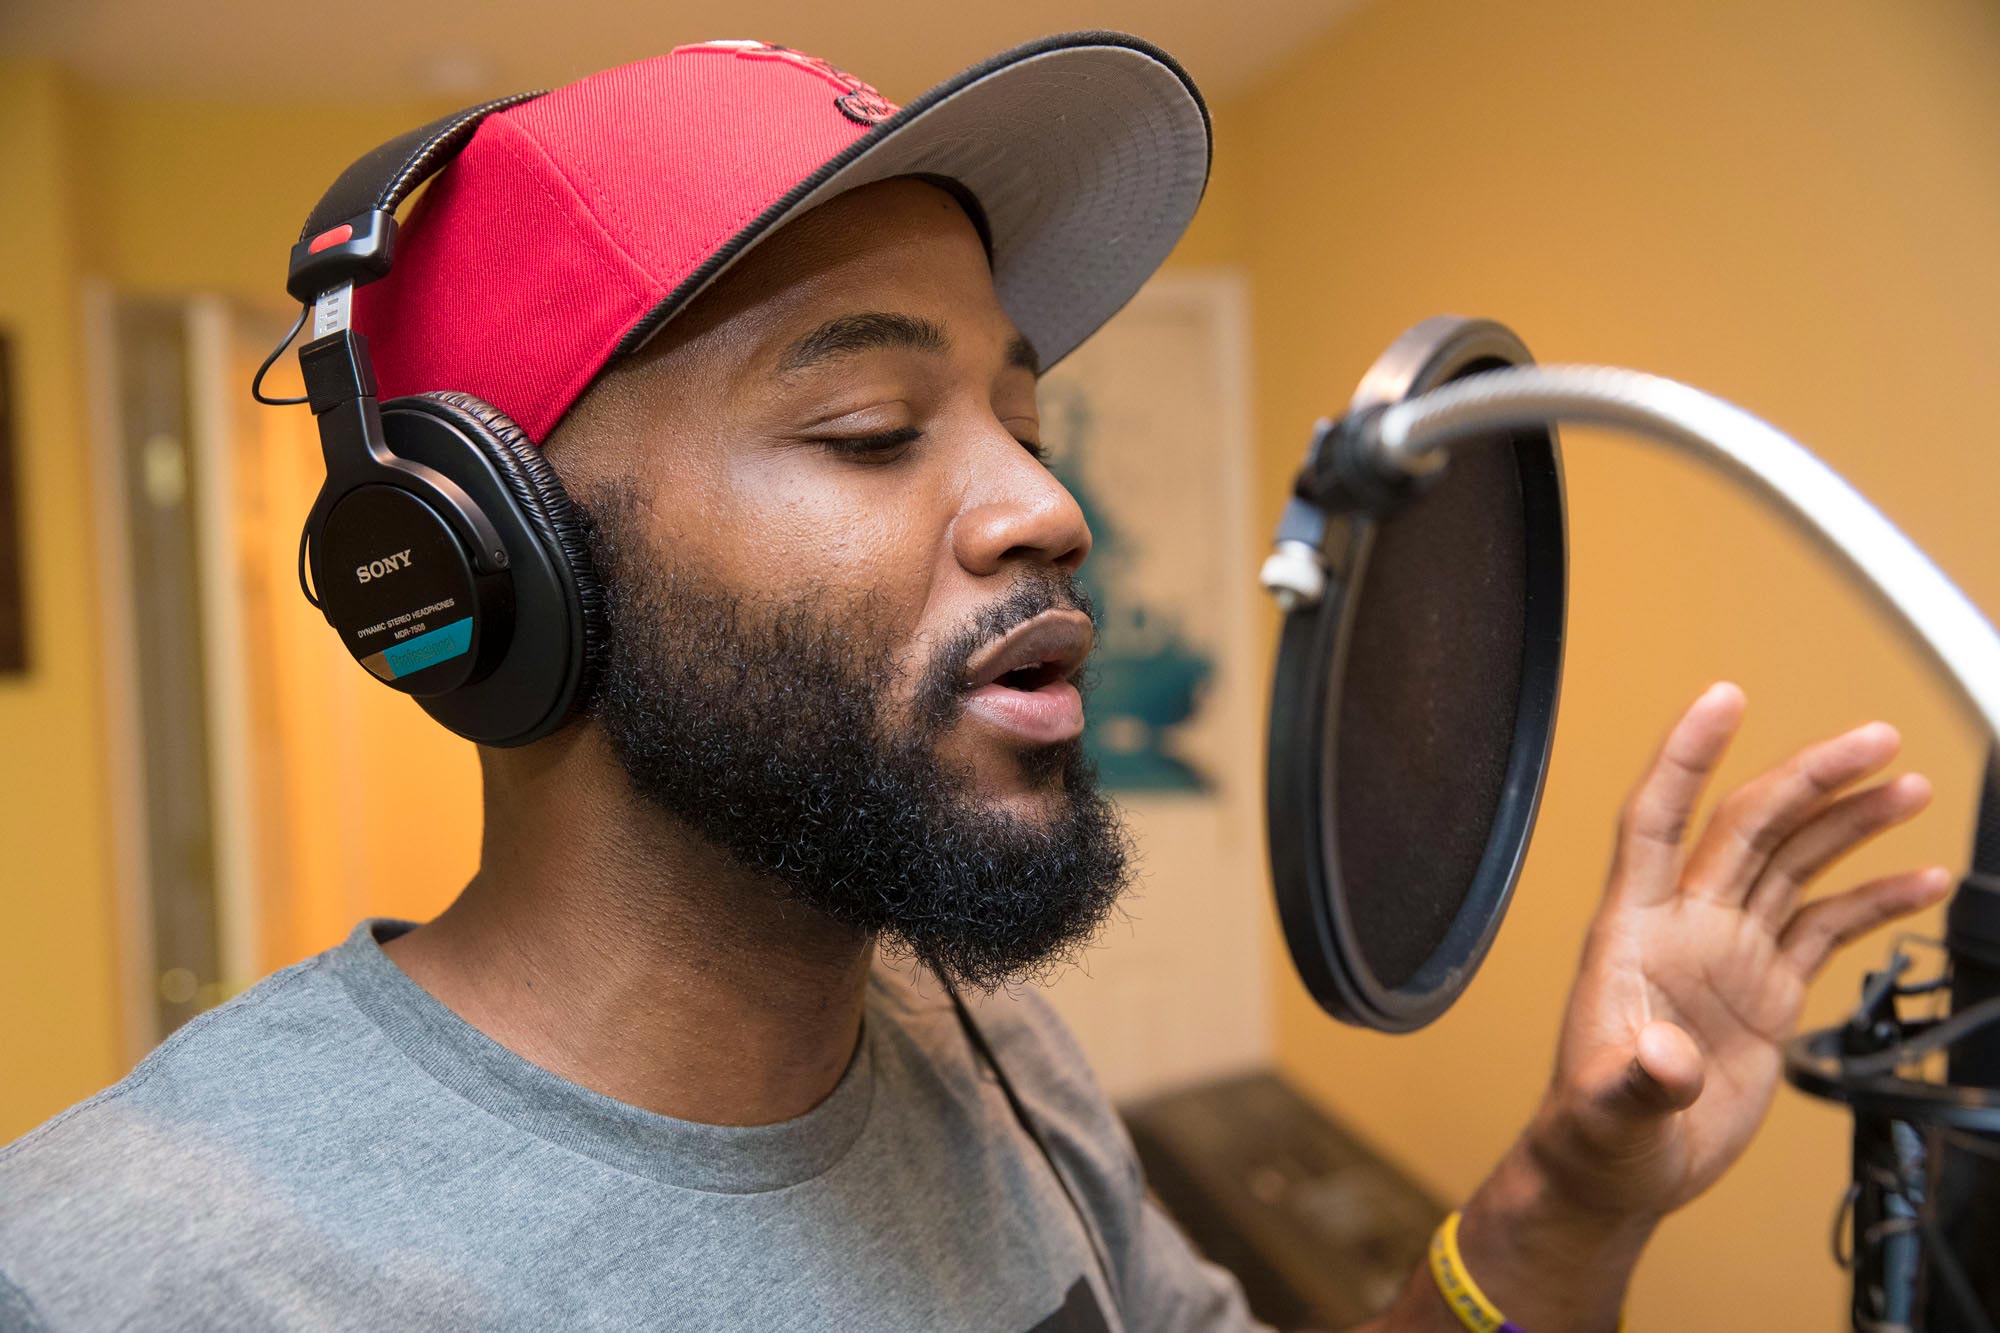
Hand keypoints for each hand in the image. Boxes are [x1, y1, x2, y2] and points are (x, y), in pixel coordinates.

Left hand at [1523, 682, 1951, 1220]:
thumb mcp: (1607, 1111)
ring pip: (1793, 864)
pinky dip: (1874, 900)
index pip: (1656, 820)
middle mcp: (1683, 925)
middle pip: (1749, 827)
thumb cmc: (1595, 1133)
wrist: (1622, 1172)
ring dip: (1848, 823)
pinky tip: (1920, 877)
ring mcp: (1728, 952)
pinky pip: (1827, 927)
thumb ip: (1636, 1081)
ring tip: (1905, 784)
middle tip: (1875, 739)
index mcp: (1632, 932)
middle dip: (1809, 778)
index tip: (1722, 698)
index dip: (1685, 757)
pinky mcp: (1766, 990)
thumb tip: (1664, 1059)